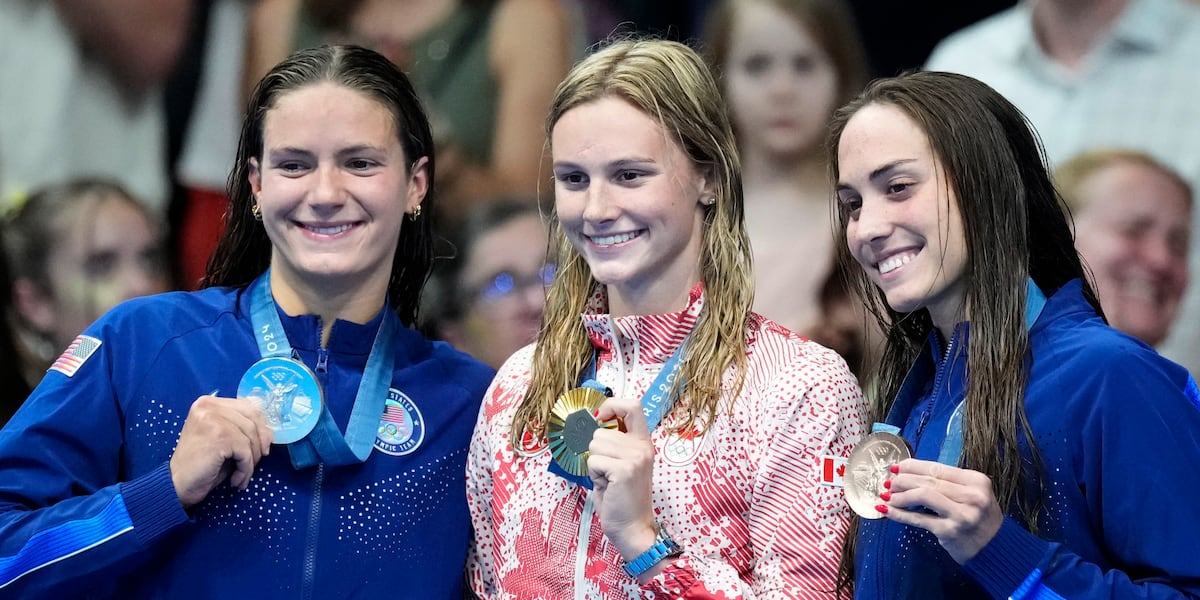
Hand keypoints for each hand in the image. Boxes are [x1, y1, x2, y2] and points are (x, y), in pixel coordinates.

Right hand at [169, 394, 272, 508]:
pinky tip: (236, 479)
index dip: (262, 427)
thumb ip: (241, 427)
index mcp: (209, 402)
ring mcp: (212, 418)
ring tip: (241, 474)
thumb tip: (270, 432)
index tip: (264, 446)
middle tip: (257, 461)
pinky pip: (245, 451)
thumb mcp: (223, 439)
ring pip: (250, 436)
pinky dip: (246, 468)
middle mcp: (208, 406)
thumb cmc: (200, 464)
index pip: (248, 406)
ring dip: (252, 460)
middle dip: (260, 442)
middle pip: (253, 418)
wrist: (176, 485)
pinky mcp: (218, 435)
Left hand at [587, 396, 657, 561]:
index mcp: (643, 442)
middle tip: (606, 471)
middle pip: (601, 430)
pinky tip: (606, 486)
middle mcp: (642, 446)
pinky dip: (594, 475)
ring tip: (607, 479)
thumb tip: (589, 424)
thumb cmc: (621, 499)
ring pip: (594, 445)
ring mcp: (635, 457)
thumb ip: (613, 443)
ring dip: (594, 464)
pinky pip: (593, 461)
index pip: (632, 405)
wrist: (633, 529)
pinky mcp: (624, 470)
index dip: (611, 405)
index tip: (600, 418)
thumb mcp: (621, 464)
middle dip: (595, 451)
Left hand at [880, 458, 1003, 563]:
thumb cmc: (979, 518)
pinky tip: (887, 510)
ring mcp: (961, 514)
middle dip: (903, 480)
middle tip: (889, 482)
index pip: (937, 468)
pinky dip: (899, 513)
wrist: (995, 549)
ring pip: (922, 495)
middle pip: (928, 480)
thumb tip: (908, 473)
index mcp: (976, 480)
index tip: (896, 467)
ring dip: (900, 495)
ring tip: (887, 495)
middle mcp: (972, 495)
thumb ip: (947, 483)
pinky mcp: (950, 531)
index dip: (912, 466)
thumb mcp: (972, 494)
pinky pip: (918, 519)